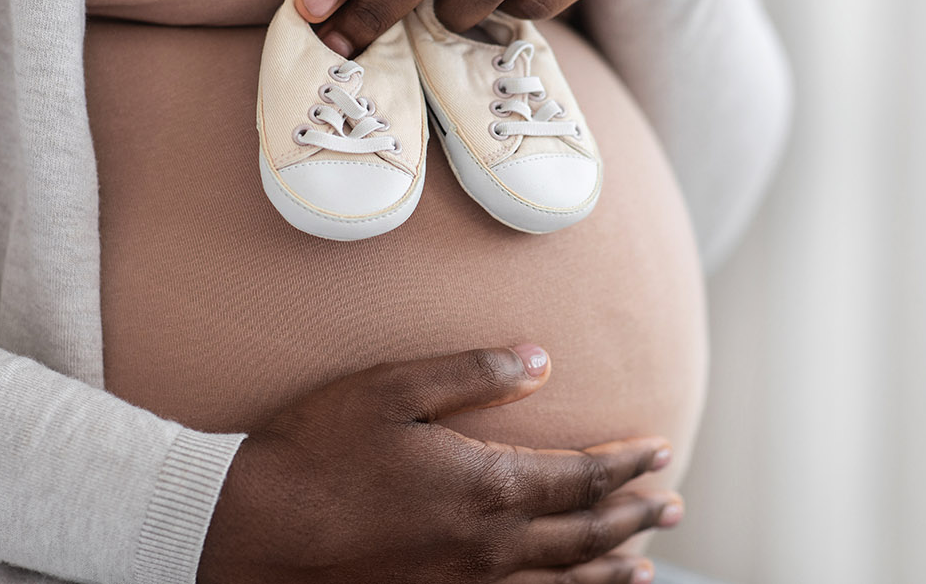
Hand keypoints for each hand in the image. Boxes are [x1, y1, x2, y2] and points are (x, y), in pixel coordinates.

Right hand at [198, 345, 682, 583]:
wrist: (252, 537)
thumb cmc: (315, 455)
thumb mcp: (391, 391)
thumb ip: (472, 373)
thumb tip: (541, 361)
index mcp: (488, 486)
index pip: (582, 478)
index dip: (628, 465)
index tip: (660, 449)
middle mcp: (492, 547)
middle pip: (587, 535)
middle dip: (636, 516)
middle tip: (672, 504)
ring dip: (611, 569)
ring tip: (645, 564)